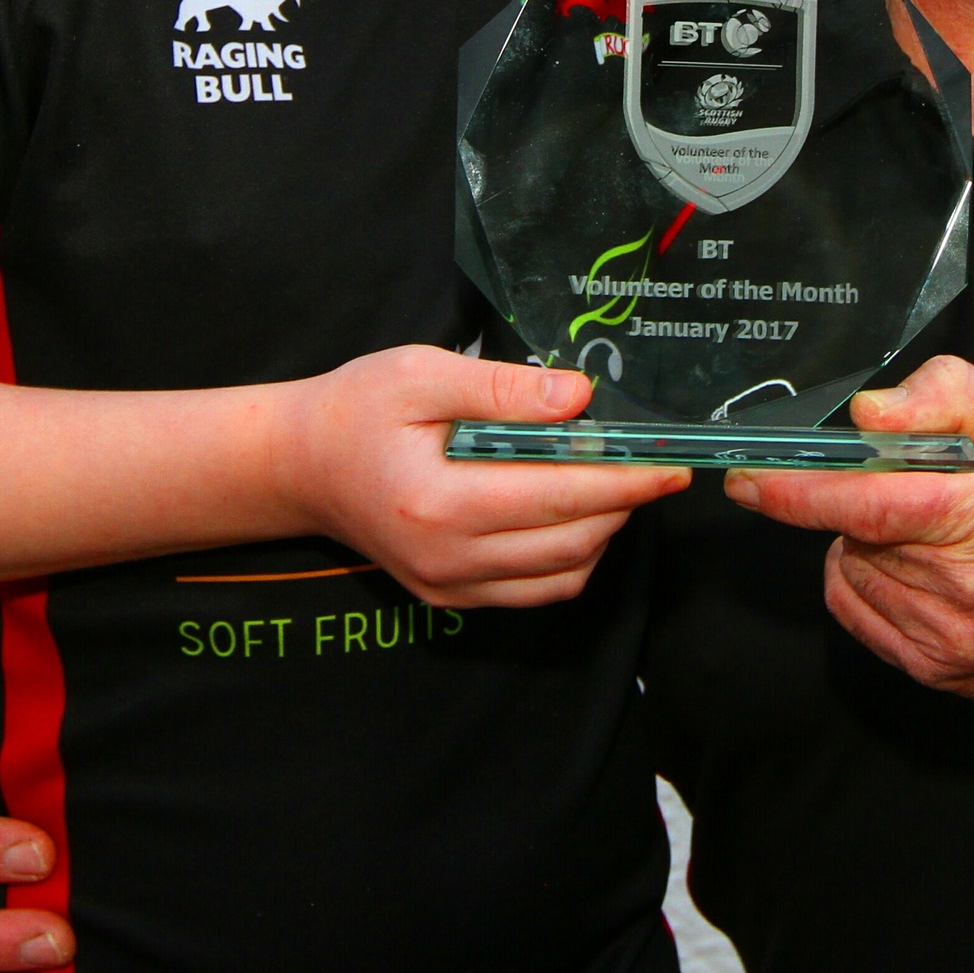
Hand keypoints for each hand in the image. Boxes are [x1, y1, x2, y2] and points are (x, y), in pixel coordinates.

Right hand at [280, 346, 686, 607]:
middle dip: (624, 506)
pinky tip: (574, 514)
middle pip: (571, 543)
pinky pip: (534, 592)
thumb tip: (579, 398)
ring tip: (613, 484)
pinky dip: (570, 558)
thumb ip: (502, 389)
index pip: (559, 499)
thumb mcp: (421, 374)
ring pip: (561, 576)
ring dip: (602, 534)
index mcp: (439, 502)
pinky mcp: (450, 598)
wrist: (301, 465)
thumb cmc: (357, 409)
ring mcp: (448, 587)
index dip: (625, 482)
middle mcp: (447, 559)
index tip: (672, 464)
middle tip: (653, 466)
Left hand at [722, 356, 973, 706]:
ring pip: (851, 570)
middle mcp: (965, 587)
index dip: (796, 490)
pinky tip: (923, 567)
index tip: (747, 475)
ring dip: (868, 542)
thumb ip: (948, 397)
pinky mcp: (938, 672)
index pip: (867, 504)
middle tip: (921, 486)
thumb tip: (869, 414)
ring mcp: (948, 640)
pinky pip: (860, 613)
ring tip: (938, 531)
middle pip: (854, 530)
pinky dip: (870, 581)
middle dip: (863, 497)